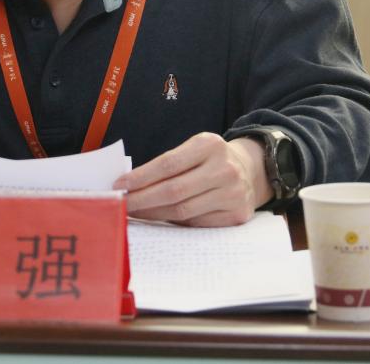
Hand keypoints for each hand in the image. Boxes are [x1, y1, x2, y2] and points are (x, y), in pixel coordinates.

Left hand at [113, 132, 272, 226]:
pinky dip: (174, 222)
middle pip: (173, 190)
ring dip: (153, 214)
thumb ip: (167, 164)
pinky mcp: (236, 214)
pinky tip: (159, 218)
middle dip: (142, 199)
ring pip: (183, 211)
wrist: (249, 170)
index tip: (119, 185)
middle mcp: (224, 168)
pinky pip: (196, 223)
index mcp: (209, 145)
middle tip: (120, 204)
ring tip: (135, 213)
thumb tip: (129, 185)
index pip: (168, 164)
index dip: (140, 177)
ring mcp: (233, 193)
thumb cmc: (209, 160)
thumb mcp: (193, 149)